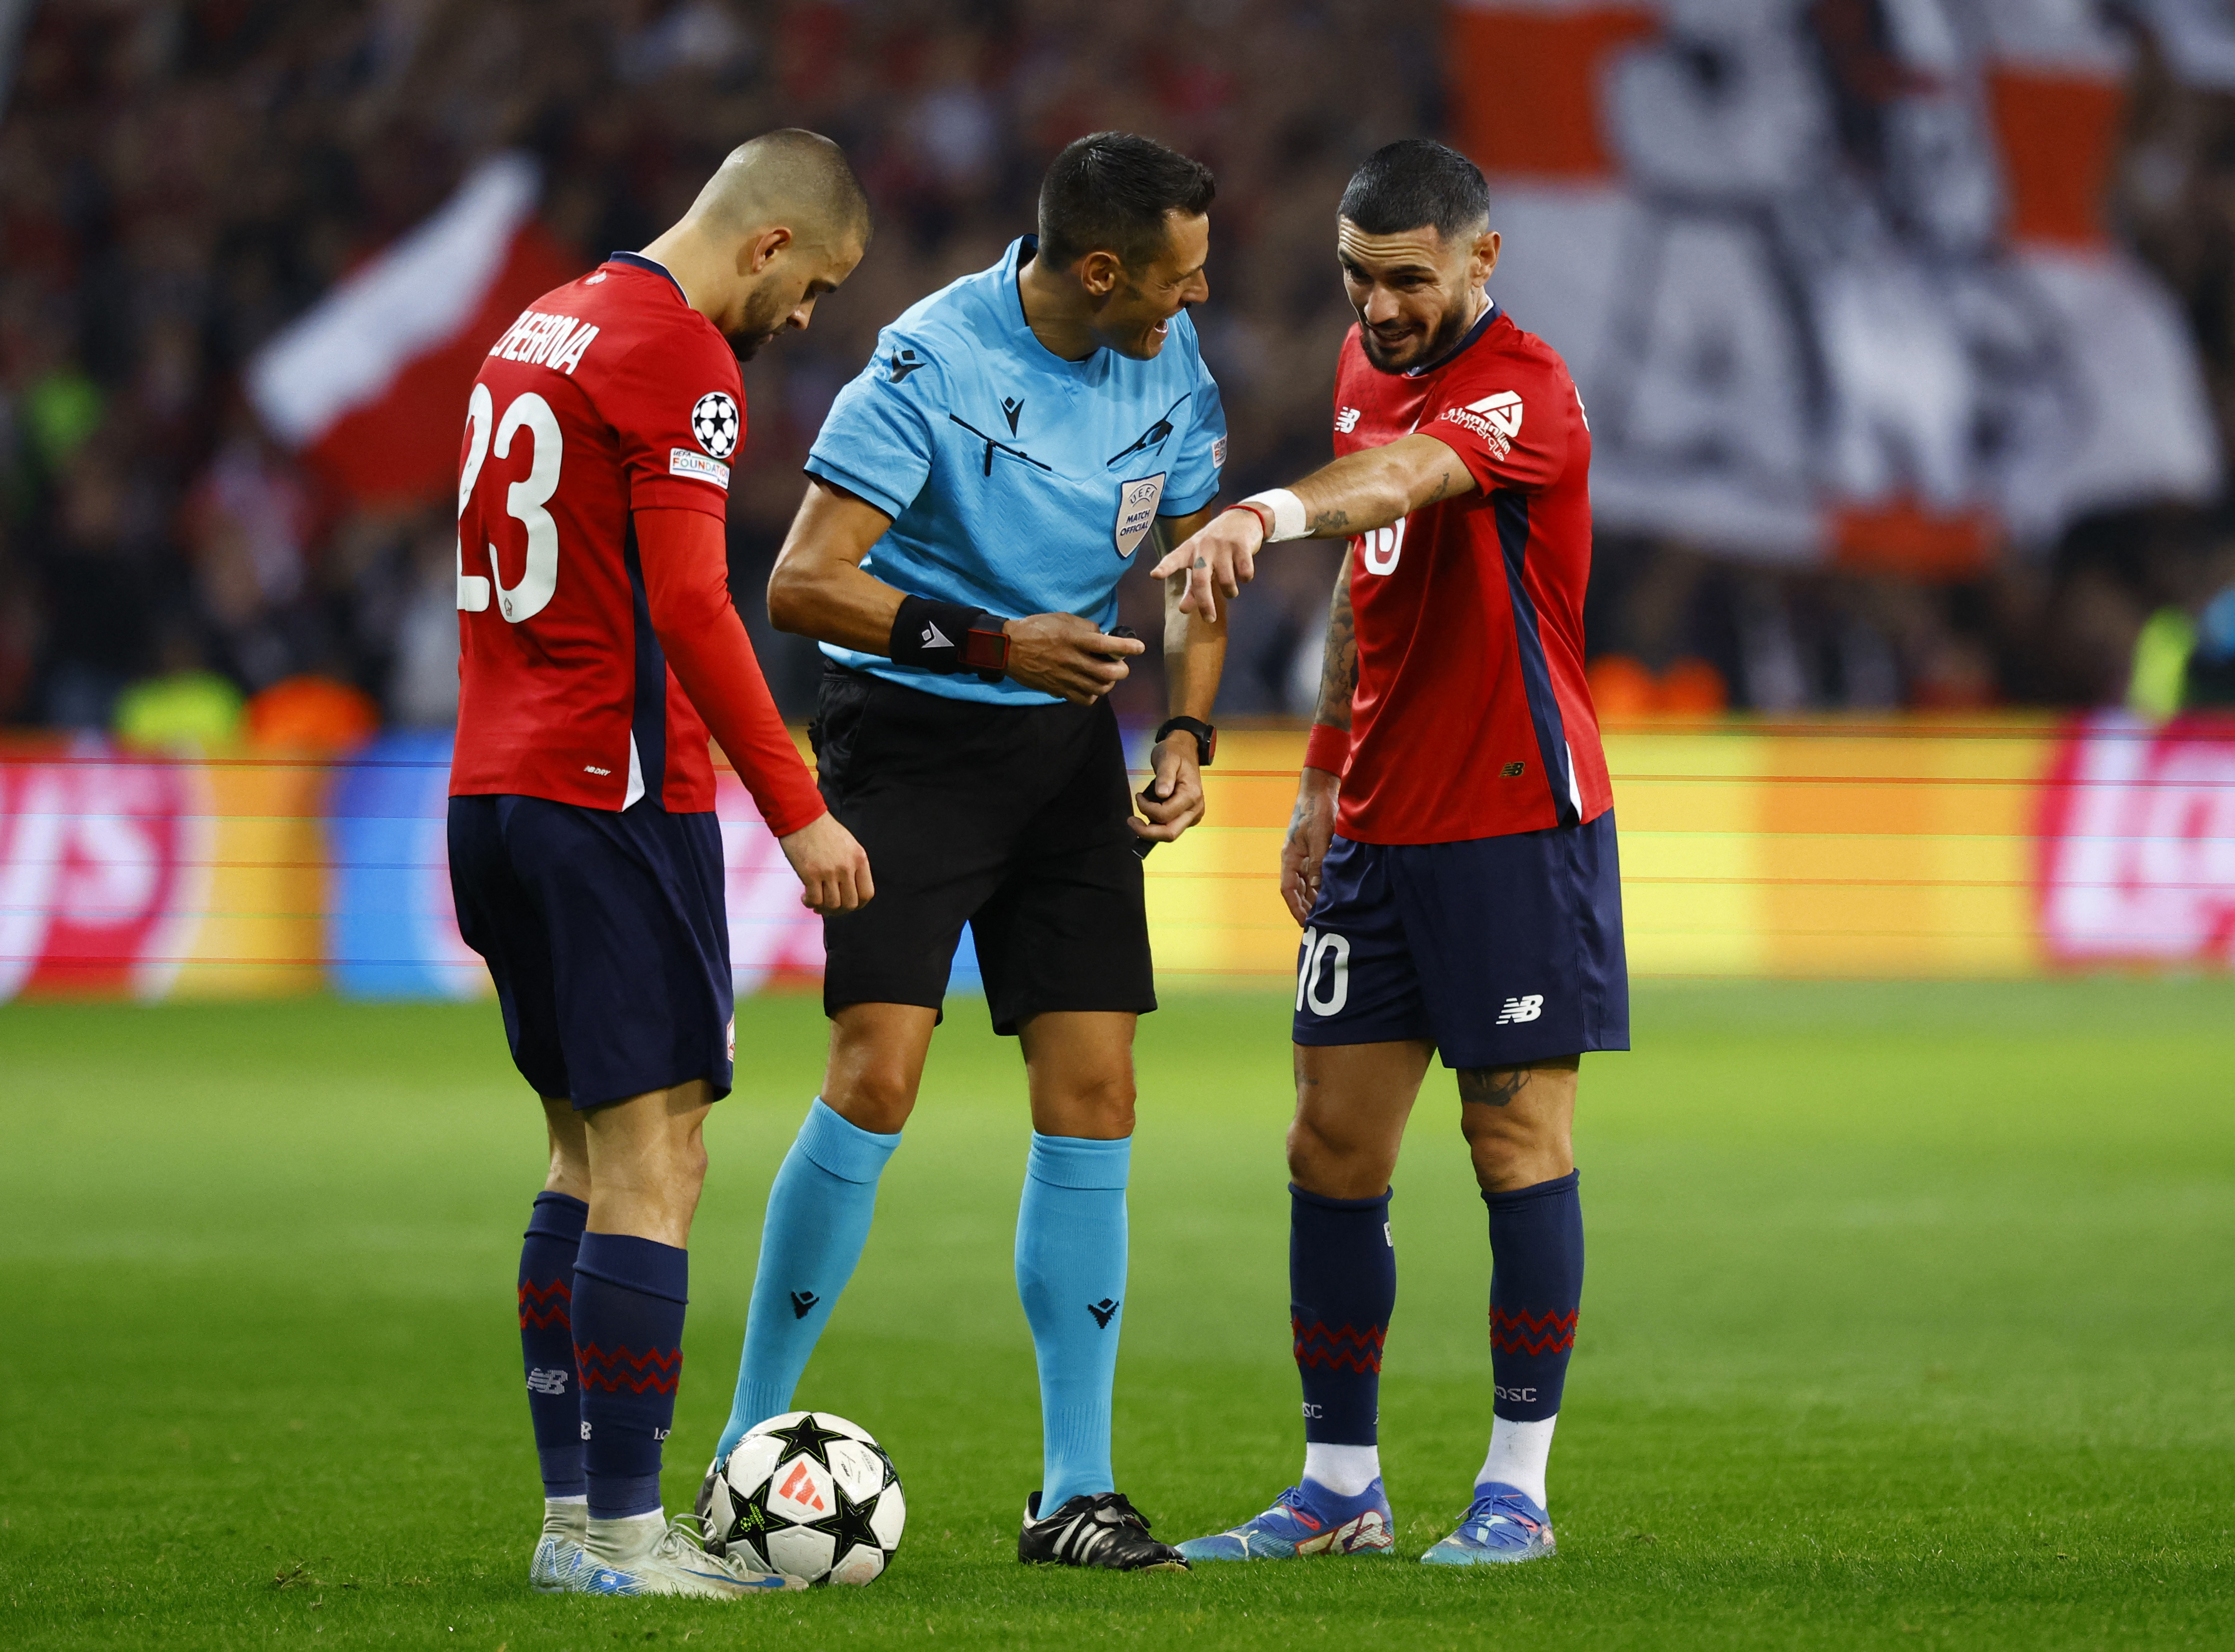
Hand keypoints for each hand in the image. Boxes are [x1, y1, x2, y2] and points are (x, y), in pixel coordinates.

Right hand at [778, 811, 873, 913]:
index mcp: (860, 859)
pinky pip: (815, 900)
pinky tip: (805, 897)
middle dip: (839, 911)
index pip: (867, 894)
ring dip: (823, 908)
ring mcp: (829, 871)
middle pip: (850, 904)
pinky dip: (810, 903)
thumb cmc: (823, 830)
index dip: (857, 905)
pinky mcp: (811, 874)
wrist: (802, 816)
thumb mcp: (848, 845)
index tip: (846, 905)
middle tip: (828, 907)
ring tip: (815, 902)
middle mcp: (847, 867)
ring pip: (832, 905)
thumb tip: (848, 889)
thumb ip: (853, 865)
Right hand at [1002, 612, 1143, 704]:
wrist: (1008, 648)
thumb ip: (1085, 627)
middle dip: (1121, 670)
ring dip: (1109, 682)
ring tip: (1106, 675)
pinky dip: (1093, 694)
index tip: (1139, 647)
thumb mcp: (1062, 618)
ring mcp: (1066, 678)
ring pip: (1100, 688)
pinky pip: (1085, 699)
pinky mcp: (1059, 690)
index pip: (1107, 644)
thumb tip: (1103, 636)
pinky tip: (1091, 686)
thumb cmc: (1036, 628)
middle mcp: (1072, 660)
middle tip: (1120, 665)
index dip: (1127, 647)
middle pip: (1108, 672)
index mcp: (1074, 639)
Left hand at [1131, 734, 1205, 846]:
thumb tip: (1161, 794)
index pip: (1165, 814)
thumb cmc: (1175, 753)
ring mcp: (1193, 814)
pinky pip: (1172, 828)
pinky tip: (1151, 812)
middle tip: (1132, 822)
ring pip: (1170, 834)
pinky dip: (1158, 825)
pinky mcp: (1188, 817)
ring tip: (1142, 811)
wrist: (1185, 751)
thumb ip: (1164, 776)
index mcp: (1191, 795)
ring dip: (1152, 829)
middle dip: (1148, 832)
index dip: (1146, 809)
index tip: (1138, 796)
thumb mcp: (1167, 759)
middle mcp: (1195, 809)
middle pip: (1170, 833)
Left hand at [1149, 506, 1262, 622]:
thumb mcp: (1200, 562)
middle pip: (1201, 580)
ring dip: (1230, 592)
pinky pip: (1244, 572)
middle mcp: (1203, 546)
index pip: (1174, 559)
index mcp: (1189, 550)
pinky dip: (1245, 579)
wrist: (1241, 518)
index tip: (1155, 575)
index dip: (1165, 567)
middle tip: (1209, 619)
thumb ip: (1192, 587)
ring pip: (1226, 580)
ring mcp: (1223, 545)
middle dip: (1205, 603)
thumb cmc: (1215, 546)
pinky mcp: (1241, 545)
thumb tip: (1183, 610)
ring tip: (1231, 591)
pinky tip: (1244, 575)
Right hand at [1280, 766, 1338, 925]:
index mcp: (1289, 857)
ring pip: (1307, 884)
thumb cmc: (1316, 810)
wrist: (1320, 790)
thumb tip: (1318, 887)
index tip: (1306, 923)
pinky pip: (1315, 875)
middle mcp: (1294, 859)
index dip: (1295, 908)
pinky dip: (1322, 887)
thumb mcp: (1318, 837)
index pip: (1288, 889)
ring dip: (1315, 899)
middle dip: (1306, 908)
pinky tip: (1333, 895)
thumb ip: (1317, 862)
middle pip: (1297, 891)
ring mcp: (1303, 856)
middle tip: (1320, 925)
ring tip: (1328, 915)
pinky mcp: (1314, 851)